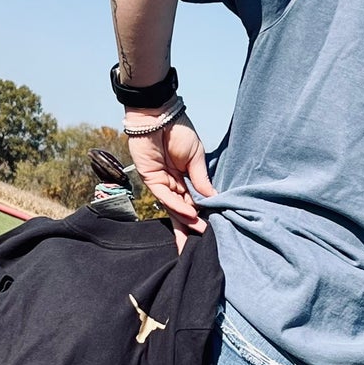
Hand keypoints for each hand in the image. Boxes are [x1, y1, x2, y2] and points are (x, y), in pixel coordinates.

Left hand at [126, 112, 214, 236]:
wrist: (159, 116)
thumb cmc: (178, 131)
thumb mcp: (196, 158)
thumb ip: (201, 180)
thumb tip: (213, 199)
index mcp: (184, 179)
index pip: (193, 202)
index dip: (201, 216)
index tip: (212, 230)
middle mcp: (173, 184)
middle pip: (181, 211)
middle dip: (189, 229)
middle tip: (198, 248)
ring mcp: (162, 183)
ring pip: (173, 207)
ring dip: (186, 220)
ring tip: (200, 232)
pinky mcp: (151, 179)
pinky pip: (165, 196)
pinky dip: (177, 205)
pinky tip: (189, 214)